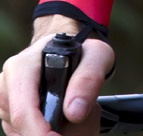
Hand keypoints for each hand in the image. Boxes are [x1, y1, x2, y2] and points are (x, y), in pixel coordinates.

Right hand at [0, 17, 113, 135]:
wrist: (67, 53)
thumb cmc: (80, 52)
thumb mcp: (96, 55)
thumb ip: (89, 77)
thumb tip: (74, 112)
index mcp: (21, 68)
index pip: (23, 111)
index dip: (41, 132)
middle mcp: (7, 87)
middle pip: (23, 127)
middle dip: (49, 133)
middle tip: (76, 124)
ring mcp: (7, 104)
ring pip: (24, 133)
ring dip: (50, 131)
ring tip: (71, 114)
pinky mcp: (11, 117)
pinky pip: (26, 133)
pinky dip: (45, 131)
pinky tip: (60, 120)